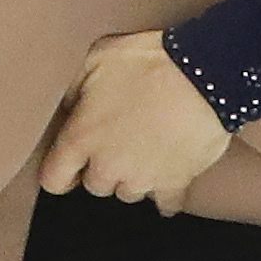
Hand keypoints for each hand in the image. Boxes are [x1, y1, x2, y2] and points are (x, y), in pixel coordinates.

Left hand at [37, 31, 231, 209]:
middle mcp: (108, 166)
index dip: (60, 174)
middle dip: (102, 168)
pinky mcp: (176, 182)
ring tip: (145, 152)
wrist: (206, 74)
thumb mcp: (98, 57)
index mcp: (82, 138)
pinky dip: (165, 195)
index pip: (53, 179)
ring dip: (133, 177)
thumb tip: (69, 105)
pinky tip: (168, 178)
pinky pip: (165, 203)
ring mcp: (143, 178)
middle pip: (95, 186)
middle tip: (117, 144)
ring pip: (128, 193)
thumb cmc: (149, 62)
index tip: (70, 166)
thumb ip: (75, 87)